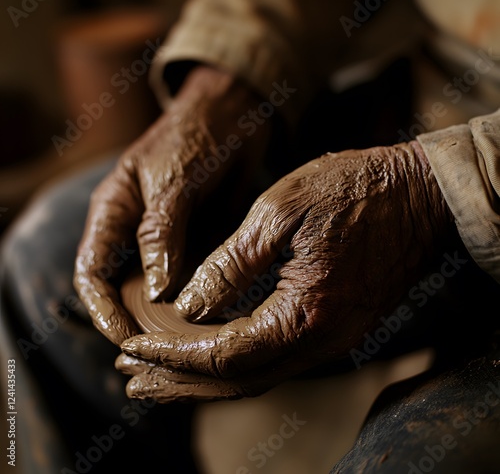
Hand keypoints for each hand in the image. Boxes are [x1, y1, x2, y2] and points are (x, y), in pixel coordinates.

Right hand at [74, 65, 270, 344]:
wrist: (233, 114)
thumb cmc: (195, 135)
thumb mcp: (173, 178)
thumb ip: (161, 231)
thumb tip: (154, 289)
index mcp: (113, 210)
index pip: (91, 272)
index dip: (102, 309)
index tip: (124, 337)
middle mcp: (135, 229)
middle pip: (121, 287)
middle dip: (134, 319)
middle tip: (161, 349)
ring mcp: (167, 238)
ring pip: (157, 287)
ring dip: (167, 313)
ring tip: (188, 339)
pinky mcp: (196, 239)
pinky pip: (190, 275)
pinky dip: (196, 295)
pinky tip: (212, 312)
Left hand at [119, 141, 454, 401]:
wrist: (419, 196)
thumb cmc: (352, 192)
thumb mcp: (278, 213)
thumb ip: (230, 265)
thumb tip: (191, 306)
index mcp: (303, 315)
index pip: (223, 354)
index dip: (172, 355)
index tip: (132, 348)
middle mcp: (321, 342)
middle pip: (238, 380)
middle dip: (180, 382)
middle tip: (133, 379)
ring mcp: (333, 339)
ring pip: (258, 374)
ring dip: (206, 378)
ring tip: (160, 377)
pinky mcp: (336, 327)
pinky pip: (278, 358)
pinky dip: (238, 362)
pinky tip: (213, 352)